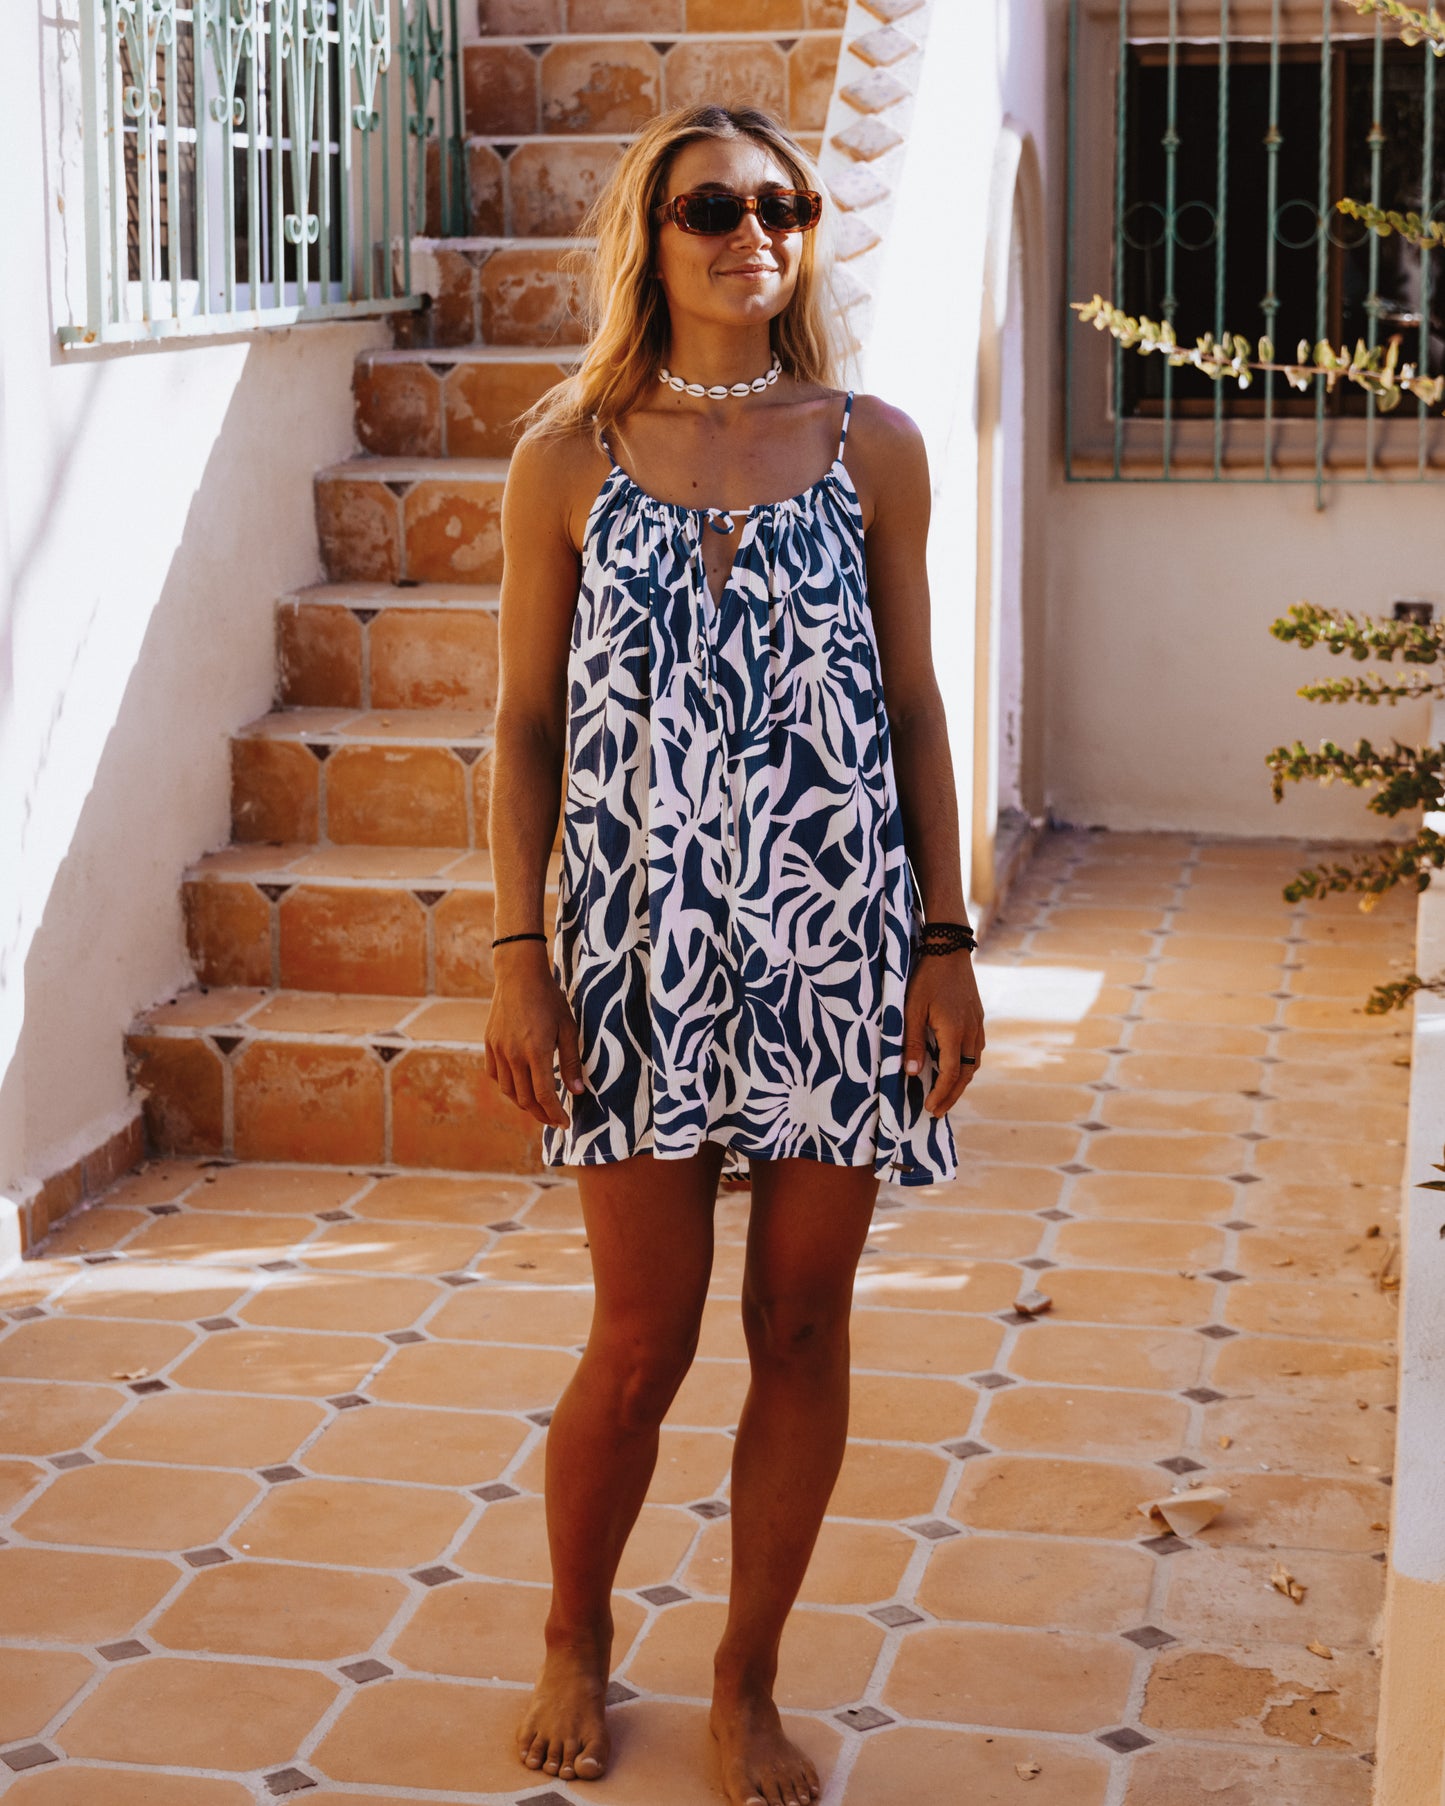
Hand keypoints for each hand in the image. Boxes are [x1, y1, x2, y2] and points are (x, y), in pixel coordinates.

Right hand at [481, 944, 584, 1128]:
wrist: (519, 975)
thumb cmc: (549, 999)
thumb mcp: (568, 1029)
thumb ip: (571, 1062)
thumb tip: (578, 1092)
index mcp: (536, 1051)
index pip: (545, 1095)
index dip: (555, 1114)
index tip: (565, 1123)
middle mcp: (513, 1055)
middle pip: (526, 1099)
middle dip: (542, 1114)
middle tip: (555, 1120)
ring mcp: (498, 1050)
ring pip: (508, 1091)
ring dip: (524, 1104)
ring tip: (539, 1107)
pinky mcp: (489, 1044)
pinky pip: (496, 1076)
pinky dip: (508, 1088)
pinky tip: (520, 1087)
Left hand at [902, 951, 984, 1117]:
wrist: (950, 950)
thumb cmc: (926, 978)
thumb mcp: (912, 1009)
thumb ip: (913, 1041)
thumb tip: (913, 1074)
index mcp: (954, 1032)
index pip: (951, 1074)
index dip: (942, 1094)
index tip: (930, 1109)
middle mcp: (970, 1032)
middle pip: (966, 1074)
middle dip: (952, 1095)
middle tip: (938, 1112)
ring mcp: (976, 1025)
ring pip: (973, 1063)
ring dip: (961, 1082)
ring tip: (946, 1095)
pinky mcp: (977, 1018)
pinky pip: (975, 1050)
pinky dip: (966, 1066)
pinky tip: (955, 1068)